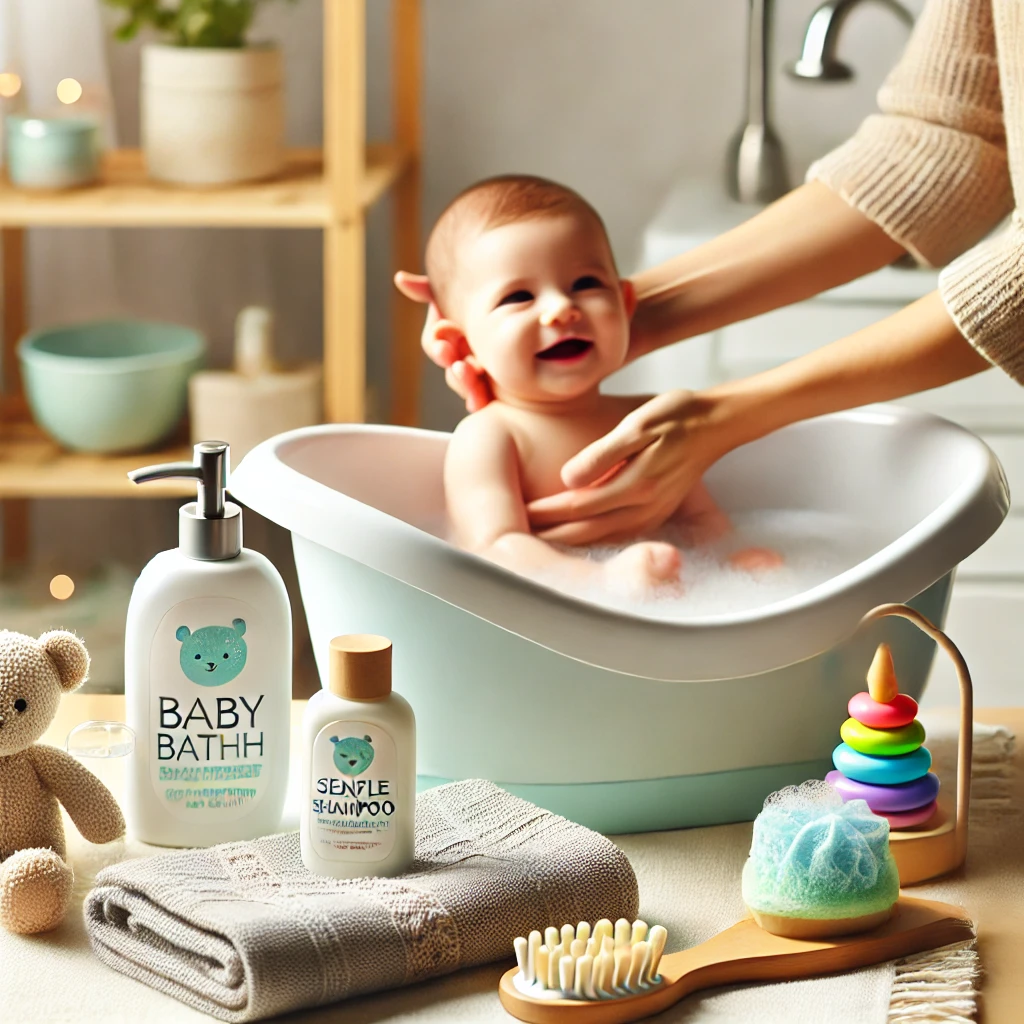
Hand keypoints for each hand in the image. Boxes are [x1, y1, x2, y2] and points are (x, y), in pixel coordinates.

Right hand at [394, 271, 492, 411]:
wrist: (537, 320)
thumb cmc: (498, 300)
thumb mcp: (467, 293)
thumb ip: (432, 288)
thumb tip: (399, 279)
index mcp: (452, 335)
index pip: (434, 343)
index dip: (436, 343)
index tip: (443, 338)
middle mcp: (461, 356)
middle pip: (447, 365)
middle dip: (448, 360)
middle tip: (454, 358)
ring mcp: (477, 375)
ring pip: (462, 383)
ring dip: (462, 381)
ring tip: (471, 372)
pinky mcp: (493, 390)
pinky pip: (479, 399)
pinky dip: (477, 400)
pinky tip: (479, 402)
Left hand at [526, 390, 734, 544]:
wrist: (715, 424)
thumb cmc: (676, 416)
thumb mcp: (638, 424)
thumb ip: (602, 453)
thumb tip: (567, 479)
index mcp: (636, 484)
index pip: (577, 505)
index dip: (545, 511)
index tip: (519, 511)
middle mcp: (644, 506)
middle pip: (586, 530)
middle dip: (550, 534)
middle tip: (518, 536)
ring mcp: (652, 514)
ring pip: (602, 538)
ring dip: (569, 542)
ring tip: (539, 541)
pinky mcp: (657, 514)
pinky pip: (619, 535)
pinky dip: (593, 540)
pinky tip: (577, 538)